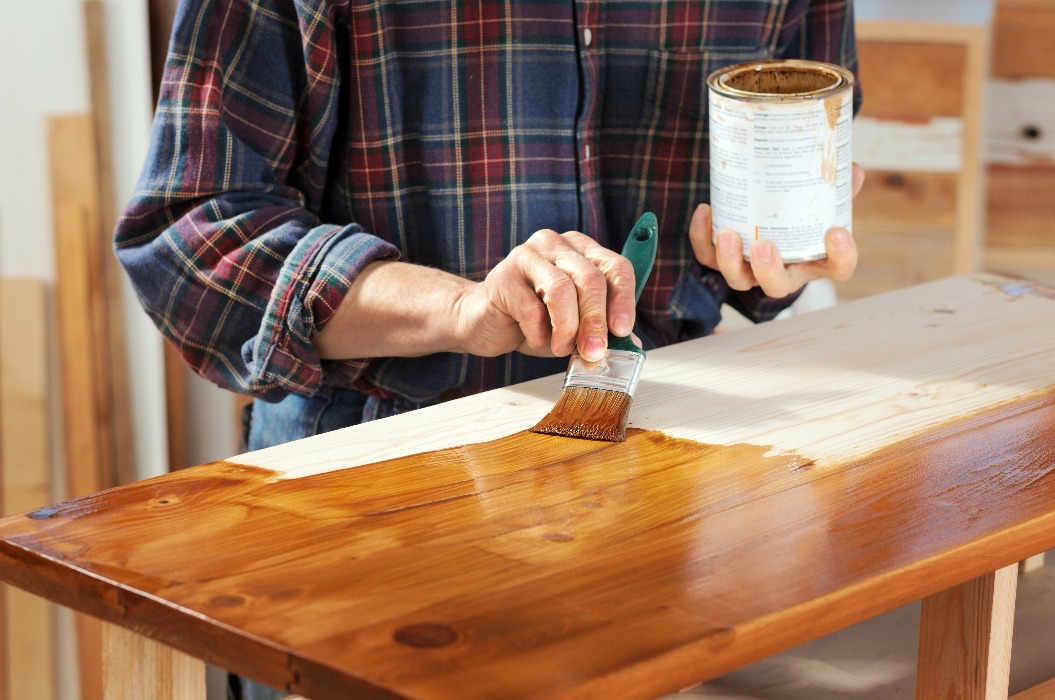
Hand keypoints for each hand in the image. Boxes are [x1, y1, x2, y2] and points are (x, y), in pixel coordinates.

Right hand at [452, 229, 636, 361]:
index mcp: (581, 250)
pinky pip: (530, 309)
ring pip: (561, 290)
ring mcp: (527, 255)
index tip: (622, 330)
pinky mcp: (503, 276)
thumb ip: (602, 329)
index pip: (615, 267)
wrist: (485, 323)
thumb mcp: (576, 326)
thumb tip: (632, 344)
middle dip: (595, 321)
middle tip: (595, 351)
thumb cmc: (533, 321)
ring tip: (562, 349)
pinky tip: (535, 340)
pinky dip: (538, 334)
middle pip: (590, 278)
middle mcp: (555, 244)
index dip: (623, 300)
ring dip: (567, 329)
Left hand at [689, 163, 865, 298]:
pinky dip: (702, 237)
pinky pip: (707, 257)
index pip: (838, 269)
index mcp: (816, 260)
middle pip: (777, 286)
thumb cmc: (800, 208)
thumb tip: (853, 169)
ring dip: (729, 260)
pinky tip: (706, 211)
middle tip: (762, 246)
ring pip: (738, 279)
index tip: (837, 233)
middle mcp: (783, 271)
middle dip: (768, 270)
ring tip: (727, 233)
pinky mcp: (722, 259)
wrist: (768, 205)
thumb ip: (835, 185)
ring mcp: (751, 269)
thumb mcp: (821, 196)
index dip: (841, 257)